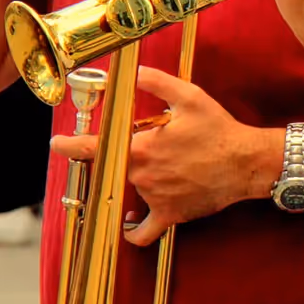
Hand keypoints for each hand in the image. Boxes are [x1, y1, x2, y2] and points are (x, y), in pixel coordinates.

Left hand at [50, 67, 267, 246]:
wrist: (246, 163)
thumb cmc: (219, 130)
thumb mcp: (189, 97)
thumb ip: (156, 82)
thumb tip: (131, 72)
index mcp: (142, 148)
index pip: (94, 148)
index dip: (70, 145)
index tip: (57, 144)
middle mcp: (143, 176)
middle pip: (110, 170)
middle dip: (111, 160)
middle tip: (134, 148)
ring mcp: (155, 198)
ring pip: (128, 192)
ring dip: (132, 181)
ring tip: (157, 167)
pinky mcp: (170, 214)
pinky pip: (143, 232)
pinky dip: (131, 229)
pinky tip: (129, 219)